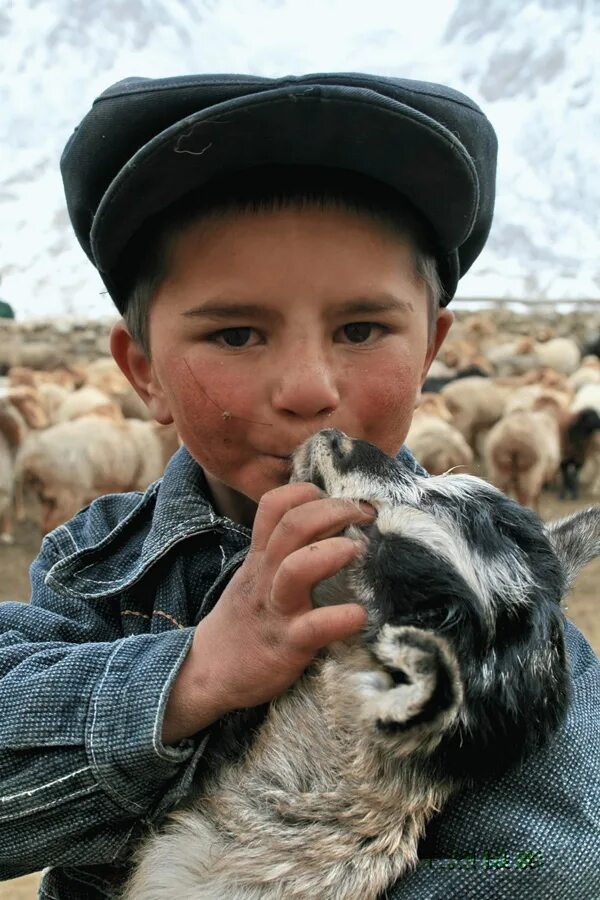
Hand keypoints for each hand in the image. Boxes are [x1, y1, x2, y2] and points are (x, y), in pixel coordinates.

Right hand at [162, 482, 374, 742]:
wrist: (209, 672)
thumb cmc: (245, 618)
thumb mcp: (254, 573)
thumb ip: (282, 549)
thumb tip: (328, 524)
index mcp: (260, 556)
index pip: (274, 504)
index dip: (307, 491)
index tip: (338, 497)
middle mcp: (266, 575)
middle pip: (293, 525)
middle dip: (334, 510)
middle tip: (364, 514)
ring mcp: (277, 608)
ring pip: (297, 568)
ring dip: (332, 552)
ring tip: (357, 550)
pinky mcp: (288, 645)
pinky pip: (316, 627)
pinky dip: (342, 618)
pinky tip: (360, 616)